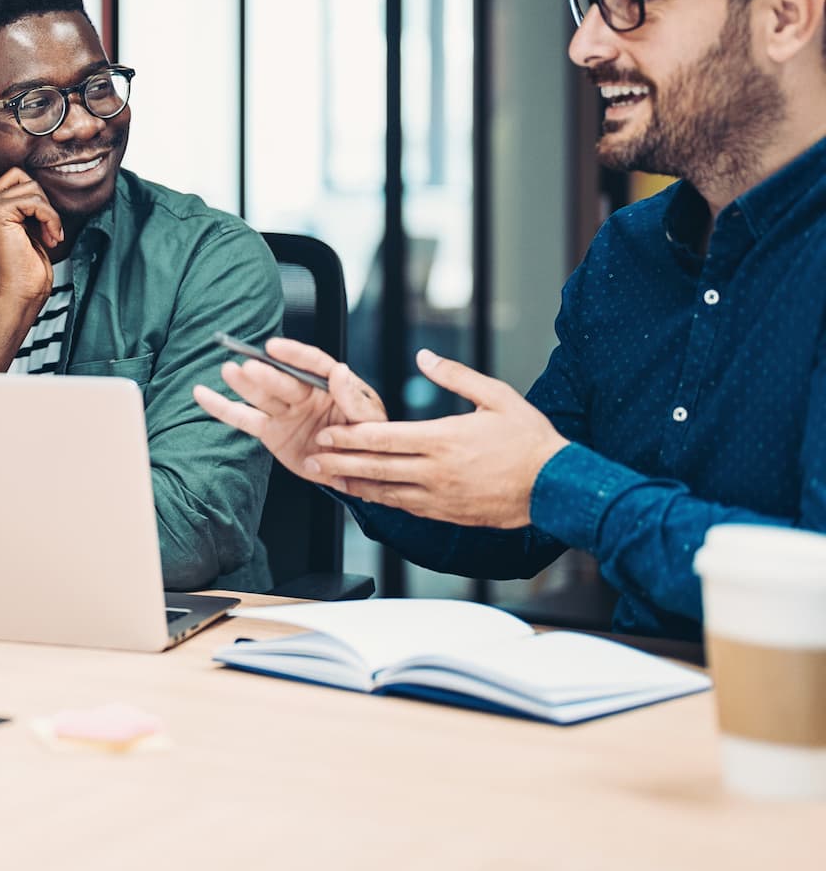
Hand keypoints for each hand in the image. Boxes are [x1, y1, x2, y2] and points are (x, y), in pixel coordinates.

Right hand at [0, 116, 60, 303]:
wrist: (18, 295)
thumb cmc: (26, 270)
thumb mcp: (24, 231)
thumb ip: (21, 207)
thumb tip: (33, 190)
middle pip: (18, 175)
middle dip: (40, 200)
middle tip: (46, 229)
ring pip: (29, 186)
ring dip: (47, 212)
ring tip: (47, 236)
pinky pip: (35, 200)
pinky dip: (49, 219)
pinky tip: (48, 238)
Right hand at [193, 336, 387, 480]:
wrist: (355, 473)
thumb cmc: (368, 441)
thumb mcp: (372, 422)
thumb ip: (354, 399)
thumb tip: (340, 371)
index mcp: (331, 385)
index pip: (313, 364)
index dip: (295, 354)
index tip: (276, 346)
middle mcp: (304, 394)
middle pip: (283, 381)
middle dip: (267, 375)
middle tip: (250, 367)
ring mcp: (285, 411)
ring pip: (262, 396)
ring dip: (244, 384)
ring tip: (229, 371)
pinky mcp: (270, 431)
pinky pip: (244, 419)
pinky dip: (222, 408)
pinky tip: (202, 394)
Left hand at [300, 349, 566, 527]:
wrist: (557, 485)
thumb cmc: (530, 439)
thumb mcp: (496, 396)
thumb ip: (455, 375)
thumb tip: (424, 356)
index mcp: (444, 439)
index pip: (385, 438)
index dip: (351, 437)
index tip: (328, 433)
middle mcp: (436, 471)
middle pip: (376, 467)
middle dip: (340, 462)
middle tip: (313, 458)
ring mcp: (441, 496)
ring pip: (386, 492)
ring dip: (354, 485)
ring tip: (328, 479)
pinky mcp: (448, 513)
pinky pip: (406, 508)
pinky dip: (382, 502)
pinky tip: (367, 496)